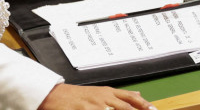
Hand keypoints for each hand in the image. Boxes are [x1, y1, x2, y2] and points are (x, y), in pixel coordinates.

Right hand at [38, 83, 156, 109]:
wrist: (56, 96)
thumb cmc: (78, 96)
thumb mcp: (101, 92)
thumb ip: (120, 95)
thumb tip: (139, 95)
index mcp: (108, 93)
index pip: (131, 98)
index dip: (144, 104)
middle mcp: (103, 99)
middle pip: (125, 107)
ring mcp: (93, 107)